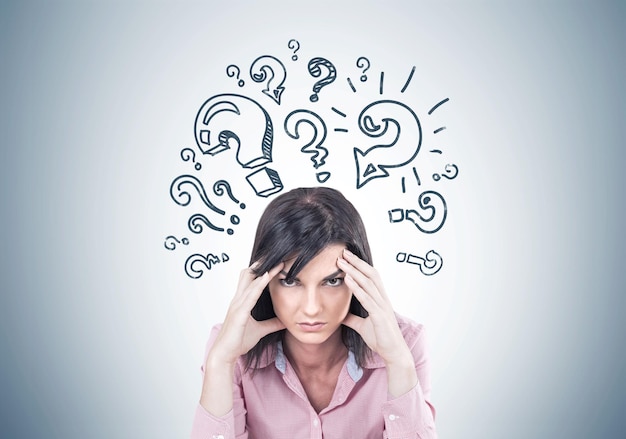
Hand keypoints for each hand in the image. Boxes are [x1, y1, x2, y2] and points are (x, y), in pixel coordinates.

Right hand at [207, 262, 285, 365]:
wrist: (225, 354)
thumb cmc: (238, 341)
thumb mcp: (260, 331)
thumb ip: (272, 324)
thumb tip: (285, 321)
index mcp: (241, 302)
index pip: (252, 281)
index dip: (262, 270)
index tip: (276, 262)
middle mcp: (238, 300)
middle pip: (248, 275)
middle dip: (262, 265)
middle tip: (277, 256)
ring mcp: (238, 305)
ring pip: (250, 281)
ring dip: (264, 271)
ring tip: (277, 262)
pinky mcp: (239, 313)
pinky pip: (250, 295)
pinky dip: (259, 284)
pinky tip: (267, 277)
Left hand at [338, 249, 411, 365]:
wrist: (393, 353)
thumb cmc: (381, 339)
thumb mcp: (362, 326)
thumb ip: (353, 319)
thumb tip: (341, 315)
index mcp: (380, 299)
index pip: (370, 277)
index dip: (359, 266)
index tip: (347, 258)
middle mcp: (382, 299)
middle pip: (370, 274)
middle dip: (356, 262)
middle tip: (343, 252)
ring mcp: (382, 306)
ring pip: (368, 283)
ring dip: (354, 271)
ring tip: (342, 262)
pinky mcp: (380, 316)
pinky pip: (367, 298)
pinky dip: (356, 288)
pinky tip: (347, 280)